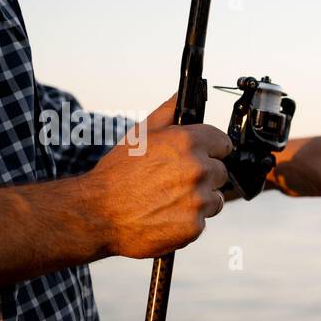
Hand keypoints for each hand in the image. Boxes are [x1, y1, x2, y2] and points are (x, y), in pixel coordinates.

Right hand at [92, 93, 231, 258]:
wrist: (97, 214)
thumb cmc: (116, 174)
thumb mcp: (140, 134)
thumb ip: (168, 113)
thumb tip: (183, 94)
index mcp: (187, 143)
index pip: (223, 143)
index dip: (211, 149)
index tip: (201, 155)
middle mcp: (197, 169)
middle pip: (220, 172)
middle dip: (203, 176)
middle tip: (175, 181)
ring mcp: (198, 199)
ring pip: (214, 198)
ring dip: (199, 200)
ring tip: (168, 199)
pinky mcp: (194, 225)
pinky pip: (203, 221)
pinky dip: (188, 221)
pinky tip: (166, 215)